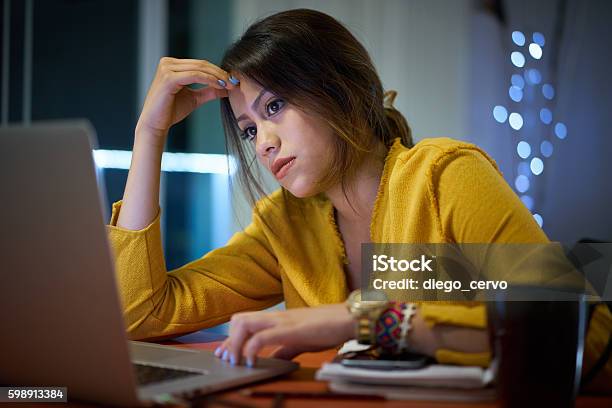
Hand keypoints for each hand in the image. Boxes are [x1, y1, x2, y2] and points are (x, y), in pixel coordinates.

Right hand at [136, 57, 237, 140]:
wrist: (155, 124)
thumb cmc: (171, 111)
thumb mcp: (195, 98)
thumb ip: (209, 91)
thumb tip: (227, 87)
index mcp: (172, 65)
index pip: (200, 64)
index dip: (218, 71)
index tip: (233, 81)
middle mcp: (168, 63)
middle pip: (201, 64)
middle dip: (220, 73)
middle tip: (234, 82)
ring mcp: (167, 69)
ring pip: (199, 69)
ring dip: (217, 76)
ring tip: (229, 85)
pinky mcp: (168, 78)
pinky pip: (194, 75)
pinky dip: (209, 80)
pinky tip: (219, 86)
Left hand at [214, 304, 354, 365]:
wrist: (348, 318)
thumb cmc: (327, 328)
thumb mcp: (301, 341)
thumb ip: (284, 350)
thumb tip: (272, 361)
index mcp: (277, 319)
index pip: (244, 322)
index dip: (229, 338)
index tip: (222, 353)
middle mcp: (276, 317)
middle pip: (239, 320)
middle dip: (228, 341)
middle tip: (227, 360)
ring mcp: (282, 321)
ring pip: (245, 324)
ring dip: (235, 344)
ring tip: (237, 361)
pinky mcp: (291, 329)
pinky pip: (263, 336)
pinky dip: (252, 349)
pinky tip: (252, 361)